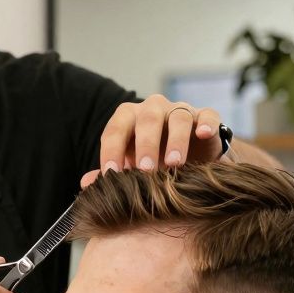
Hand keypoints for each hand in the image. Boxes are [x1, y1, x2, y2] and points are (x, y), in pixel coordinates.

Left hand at [81, 95, 224, 187]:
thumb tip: (86, 183)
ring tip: (174, 164)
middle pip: (147, 119)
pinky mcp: (205, 117)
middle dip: (145, 144)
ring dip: (176, 140)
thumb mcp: (130, 168)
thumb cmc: (153, 160)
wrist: (191, 157)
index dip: (111, 151)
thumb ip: (111, 173)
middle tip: (145, 170)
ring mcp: (181, 111)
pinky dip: (206, 123)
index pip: (116, 130)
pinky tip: (203, 134)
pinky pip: (207, 115)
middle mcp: (154, 109)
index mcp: (129, 118)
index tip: (111, 174)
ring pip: (178, 117)